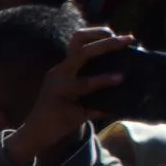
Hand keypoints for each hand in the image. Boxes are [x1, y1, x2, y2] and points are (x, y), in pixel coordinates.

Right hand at [5, 28, 133, 165]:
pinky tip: (115, 108)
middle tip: (128, 40)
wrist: (36, 131)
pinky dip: (103, 109)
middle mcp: (58, 75)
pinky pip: (88, 111)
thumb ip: (90, 75)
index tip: (116, 33)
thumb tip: (126, 68)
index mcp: (63, 67)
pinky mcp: (64, 114)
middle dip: (107, 45)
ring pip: (83, 84)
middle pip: (82, 52)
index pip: (78, 39)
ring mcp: (59, 94)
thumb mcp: (70, 86)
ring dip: (102, 81)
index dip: (97, 33)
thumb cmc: (59, 106)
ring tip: (121, 78)